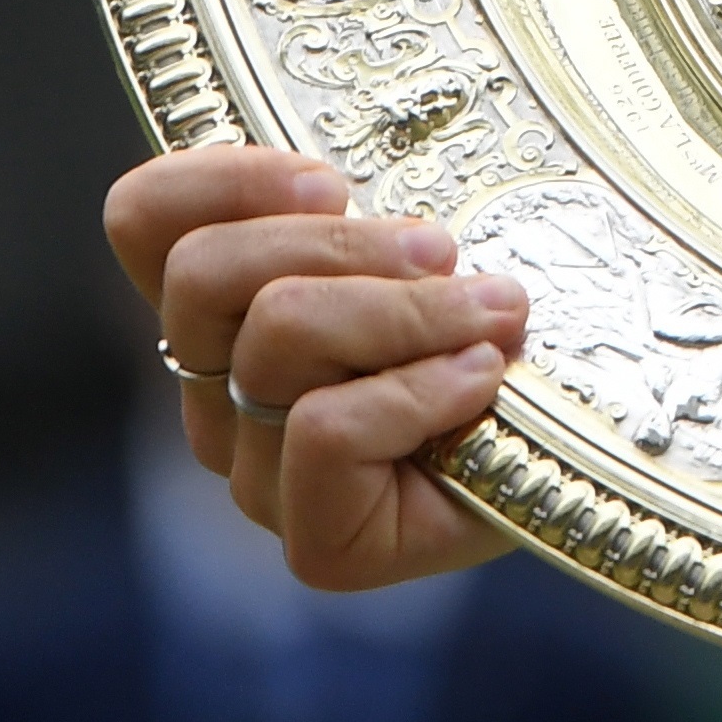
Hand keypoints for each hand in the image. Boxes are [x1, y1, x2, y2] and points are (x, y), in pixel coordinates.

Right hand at [103, 145, 529, 589]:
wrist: (578, 452)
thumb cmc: (500, 329)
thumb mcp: (434, 245)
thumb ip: (375, 213)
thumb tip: (359, 185)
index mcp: (228, 310)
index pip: (144, 219)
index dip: (223, 179)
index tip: (335, 182)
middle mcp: (219, 392)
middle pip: (205, 271)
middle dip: (343, 244)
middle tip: (441, 251)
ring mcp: (258, 474)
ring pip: (278, 337)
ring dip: (410, 309)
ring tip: (493, 313)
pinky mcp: (316, 542)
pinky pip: (326, 428)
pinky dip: (422, 389)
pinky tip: (482, 381)